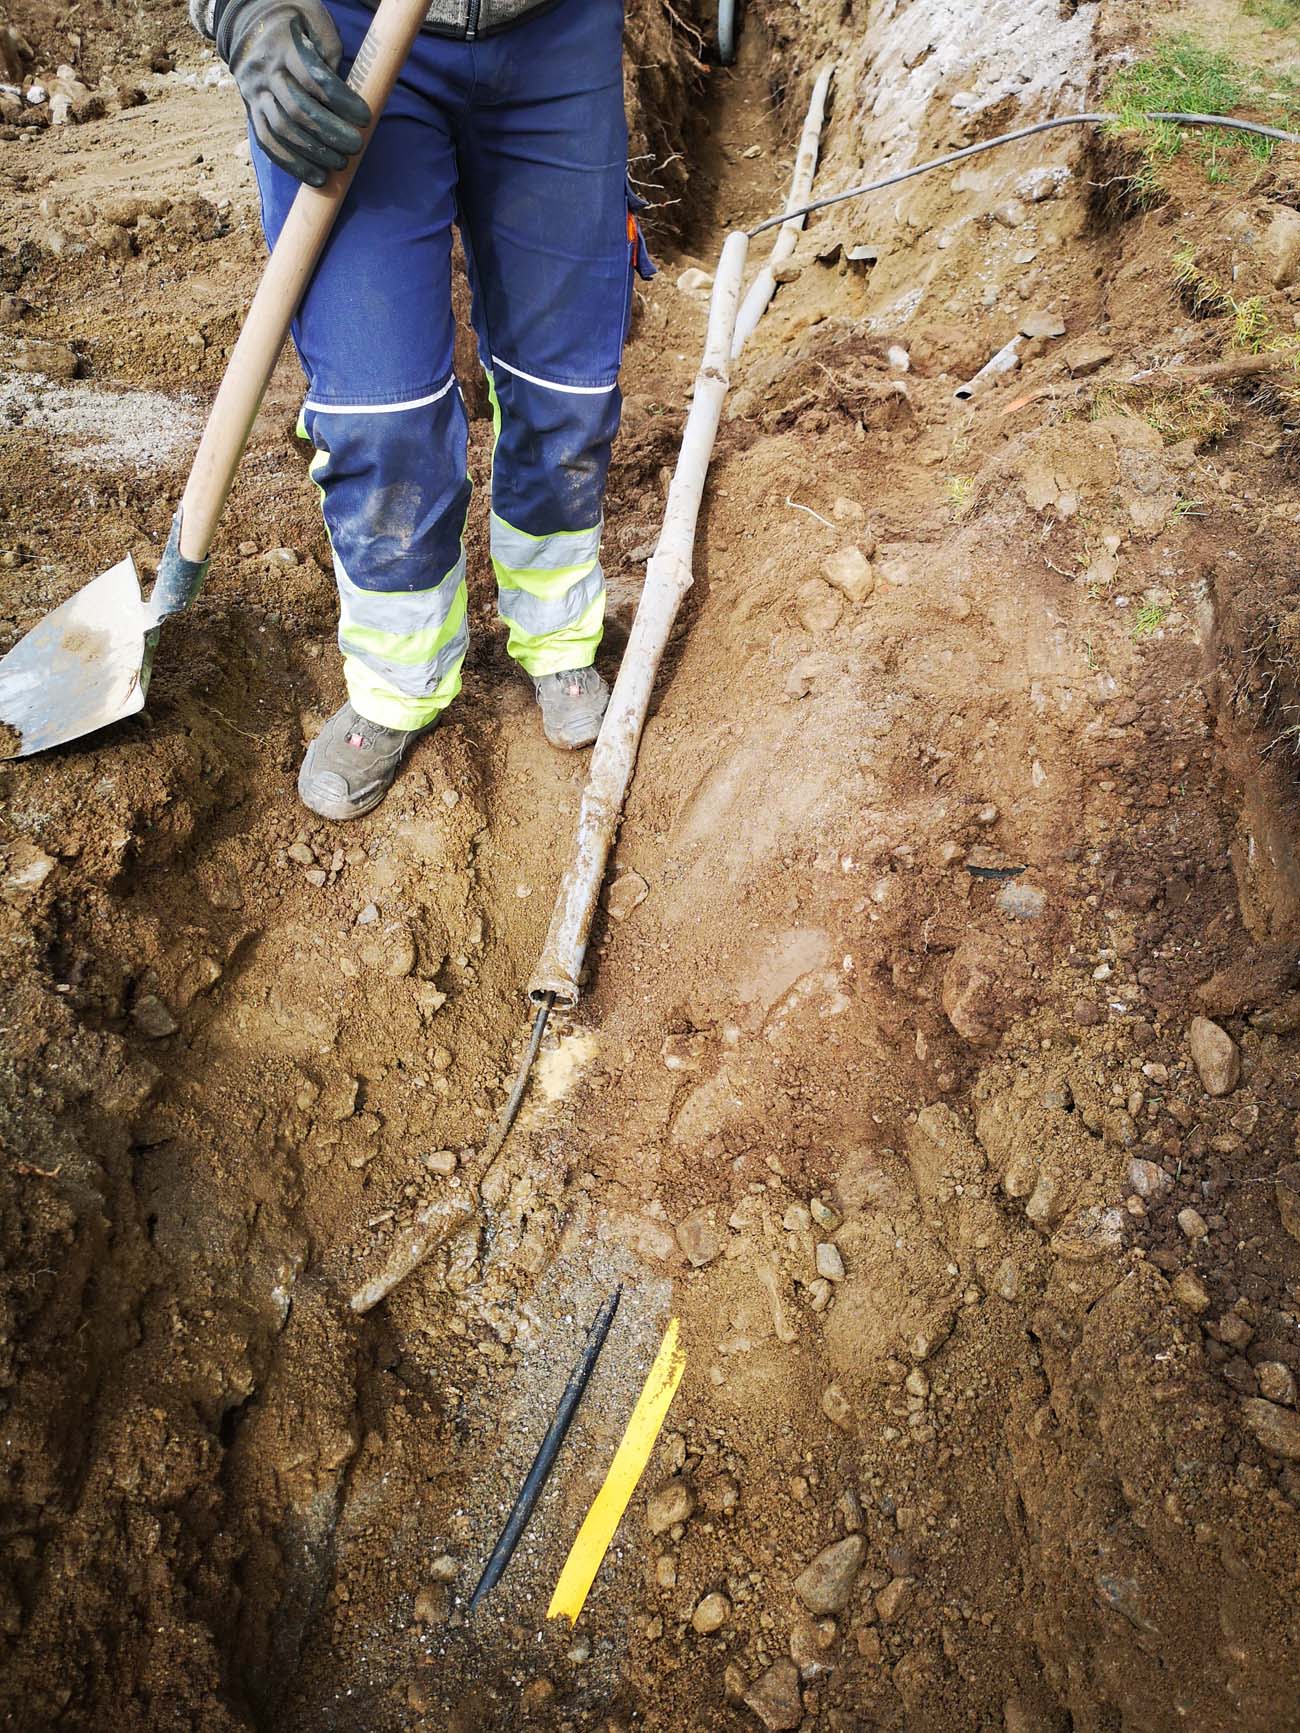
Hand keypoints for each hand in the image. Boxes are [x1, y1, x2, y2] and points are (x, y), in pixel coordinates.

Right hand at [217, 0, 371, 186]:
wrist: (251, 20)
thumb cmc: (296, 22)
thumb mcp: (316, 21)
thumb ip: (330, 52)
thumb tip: (344, 94)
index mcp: (284, 46)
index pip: (313, 79)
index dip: (341, 102)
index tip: (364, 118)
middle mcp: (265, 71)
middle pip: (297, 110)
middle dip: (330, 133)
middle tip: (355, 146)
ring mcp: (254, 93)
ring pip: (282, 130)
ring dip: (313, 153)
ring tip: (340, 164)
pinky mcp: (251, 111)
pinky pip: (268, 142)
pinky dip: (292, 164)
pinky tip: (315, 176)